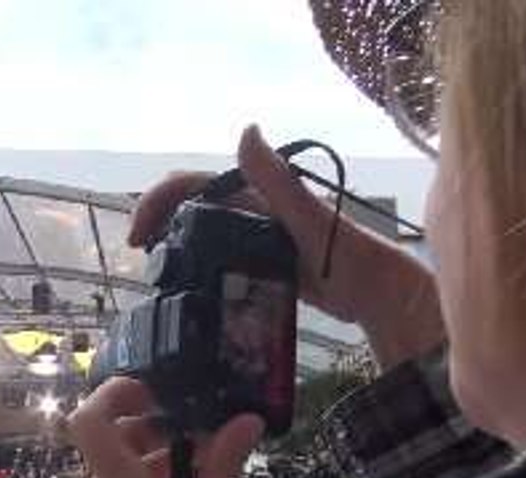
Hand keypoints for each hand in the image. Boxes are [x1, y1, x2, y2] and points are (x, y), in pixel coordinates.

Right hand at [128, 124, 444, 368]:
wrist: (385, 299)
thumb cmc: (353, 259)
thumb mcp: (310, 221)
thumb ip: (279, 183)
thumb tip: (246, 130)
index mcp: (261, 196)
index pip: (198, 185)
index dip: (162, 200)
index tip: (140, 236)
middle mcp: (258, 213)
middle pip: (195, 208)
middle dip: (161, 223)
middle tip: (139, 257)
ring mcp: (262, 242)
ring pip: (207, 236)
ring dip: (176, 248)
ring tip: (154, 276)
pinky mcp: (268, 270)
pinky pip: (224, 264)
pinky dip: (200, 271)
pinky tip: (190, 294)